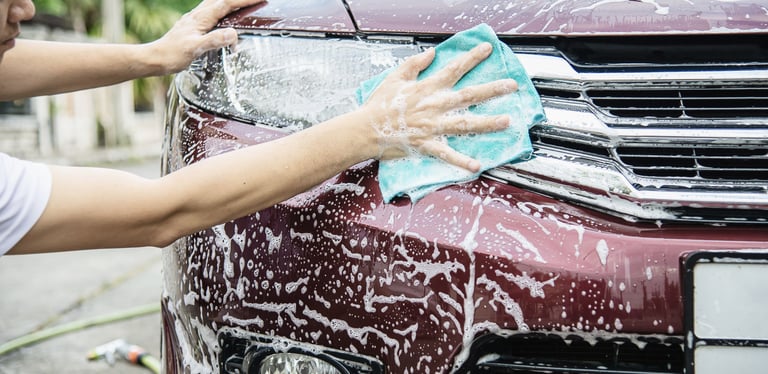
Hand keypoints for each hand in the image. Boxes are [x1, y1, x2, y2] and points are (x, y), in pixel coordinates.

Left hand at [147, 0, 265, 73]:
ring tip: (241, 2)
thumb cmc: (173, 55)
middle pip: (222, 0)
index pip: (227, 4)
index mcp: (202, 18)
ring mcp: (194, 19)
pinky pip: (210, 10)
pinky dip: (221, 8)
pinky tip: (220, 13)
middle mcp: (198, 15)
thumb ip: (214, 40)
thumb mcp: (195, 49)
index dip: (244, 1)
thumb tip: (233, 34)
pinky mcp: (191, 25)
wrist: (154, 58)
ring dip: (230, 1)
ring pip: (215, 3)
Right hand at [362, 43, 517, 171]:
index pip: (454, 69)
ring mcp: (432, 126)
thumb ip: (415, 64)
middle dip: (491, 89)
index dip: (472, 57)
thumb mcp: (395, 77)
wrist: (365, 129)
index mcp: (427, 88)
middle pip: (468, 95)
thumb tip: (431, 53)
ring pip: (464, 123)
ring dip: (487, 123)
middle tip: (511, 86)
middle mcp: (434, 105)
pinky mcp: (426, 144)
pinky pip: (447, 154)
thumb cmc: (379, 105)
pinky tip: (476, 166)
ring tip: (506, 121)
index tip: (488, 49)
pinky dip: (461, 161)